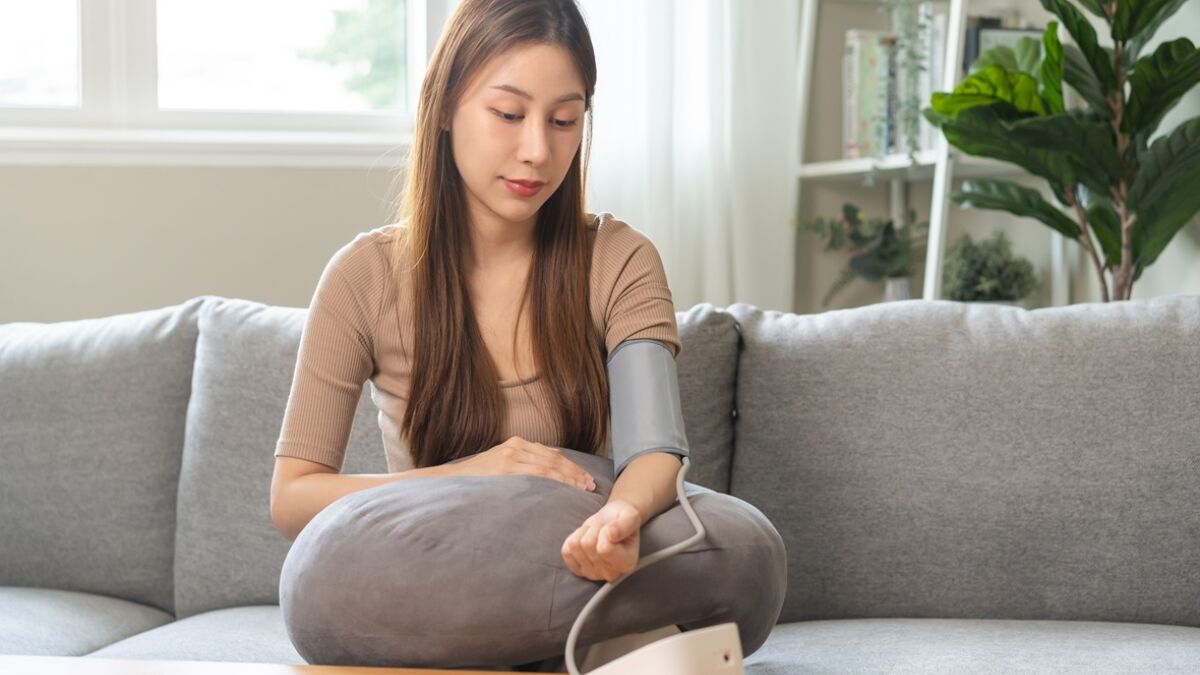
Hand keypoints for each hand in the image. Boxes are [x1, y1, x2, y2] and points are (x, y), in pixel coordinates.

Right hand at [447, 436, 595, 491]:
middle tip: (590, 486)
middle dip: (575, 473)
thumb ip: (524, 462)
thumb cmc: (478, 477)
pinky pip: (537, 474)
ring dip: (570, 478)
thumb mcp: (501, 464)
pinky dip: (555, 481)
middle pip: (555, 459)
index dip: (572, 467)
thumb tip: (550, 462)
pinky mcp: (506, 468)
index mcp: (517, 443)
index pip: (553, 455)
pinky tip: (566, 488)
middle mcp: (516, 446)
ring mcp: (511, 456)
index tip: (585, 479)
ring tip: (583, 489)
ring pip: (550, 466)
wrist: (450, 480)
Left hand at [561, 499, 642, 581]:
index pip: (604, 549)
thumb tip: (611, 534)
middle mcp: (610, 574)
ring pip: (575, 546)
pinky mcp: (578, 570)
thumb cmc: (622, 520)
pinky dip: (574, 538)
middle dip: (594, 530)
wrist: (613, 521)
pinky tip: (586, 539)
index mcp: (626, 564)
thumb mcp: (630, 516)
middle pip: (588, 545)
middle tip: (604, 529)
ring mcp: (592, 574)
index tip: (612, 529)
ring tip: (596, 533)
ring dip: (584, 533)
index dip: (605, 532)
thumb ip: (624, 525)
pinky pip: (566, 550)